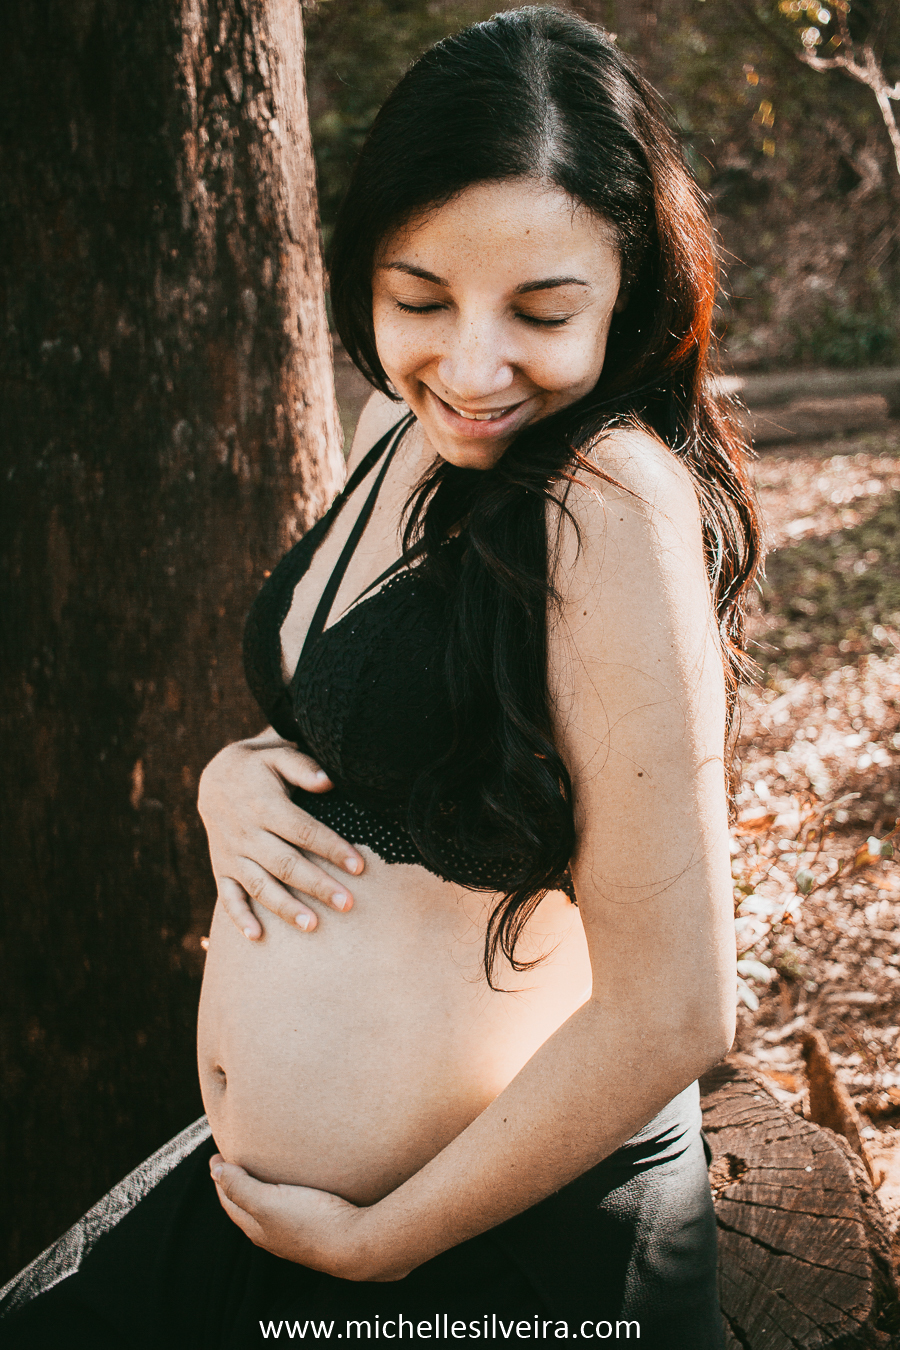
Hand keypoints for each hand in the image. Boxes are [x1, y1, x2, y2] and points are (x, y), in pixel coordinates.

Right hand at [197, 730, 363, 938]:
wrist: (214, 777)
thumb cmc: (259, 767)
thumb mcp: (277, 755)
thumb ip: (302, 766)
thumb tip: (330, 780)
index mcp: (265, 806)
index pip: (304, 831)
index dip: (332, 848)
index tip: (359, 866)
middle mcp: (247, 834)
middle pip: (286, 864)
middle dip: (317, 886)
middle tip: (347, 904)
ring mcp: (233, 854)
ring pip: (260, 885)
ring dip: (285, 907)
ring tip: (312, 926)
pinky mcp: (222, 869)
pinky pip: (228, 897)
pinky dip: (239, 917)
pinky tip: (257, 936)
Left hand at [210, 1155, 405, 1281]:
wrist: (355, 1244)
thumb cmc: (310, 1221)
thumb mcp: (268, 1202)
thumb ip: (241, 1187)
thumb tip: (214, 1171)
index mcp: (256, 1228)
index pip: (229, 1201)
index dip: (220, 1177)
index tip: (217, 1155)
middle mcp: (271, 1234)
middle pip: (244, 1206)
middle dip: (234, 1184)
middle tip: (233, 1159)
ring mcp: (292, 1233)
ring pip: (265, 1208)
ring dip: (256, 1189)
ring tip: (259, 1168)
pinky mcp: (312, 1227)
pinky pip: (286, 1207)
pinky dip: (278, 1193)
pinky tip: (291, 1185)